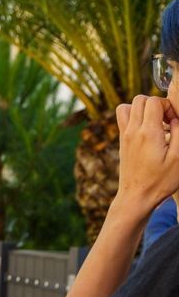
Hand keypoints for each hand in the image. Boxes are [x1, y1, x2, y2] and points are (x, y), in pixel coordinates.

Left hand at [114, 96, 178, 214]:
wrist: (136, 197)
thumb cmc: (160, 181)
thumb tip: (176, 118)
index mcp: (147, 133)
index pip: (153, 101)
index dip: (168, 105)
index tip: (174, 121)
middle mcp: (132, 131)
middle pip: (139, 99)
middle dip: (156, 104)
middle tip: (167, 121)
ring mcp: (124, 136)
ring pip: (126, 107)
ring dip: (143, 109)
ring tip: (156, 123)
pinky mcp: (122, 142)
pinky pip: (123, 119)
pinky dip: (135, 117)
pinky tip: (149, 131)